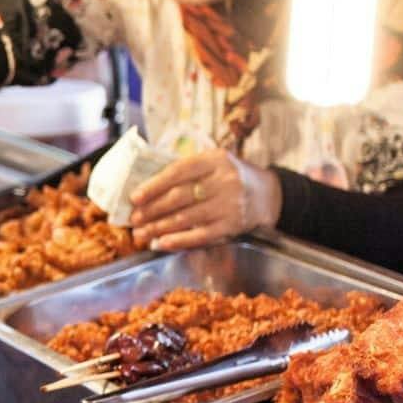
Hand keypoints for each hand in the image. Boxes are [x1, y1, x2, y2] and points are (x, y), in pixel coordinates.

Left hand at [129, 150, 281, 251]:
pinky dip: (179, 240)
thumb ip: (186, 170)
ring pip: (187, 218)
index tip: (134, 197)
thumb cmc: (230, 177)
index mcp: (216, 159)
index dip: (154, 185)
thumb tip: (145, 187)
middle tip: (133, 219)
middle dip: (152, 210)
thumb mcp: (213, 163)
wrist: (268, 194)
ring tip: (141, 234)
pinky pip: (201, 236)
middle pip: (180, 197)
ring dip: (159, 228)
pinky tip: (162, 244)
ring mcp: (230, 204)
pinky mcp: (233, 225)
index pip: (178, 171)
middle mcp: (225, 180)